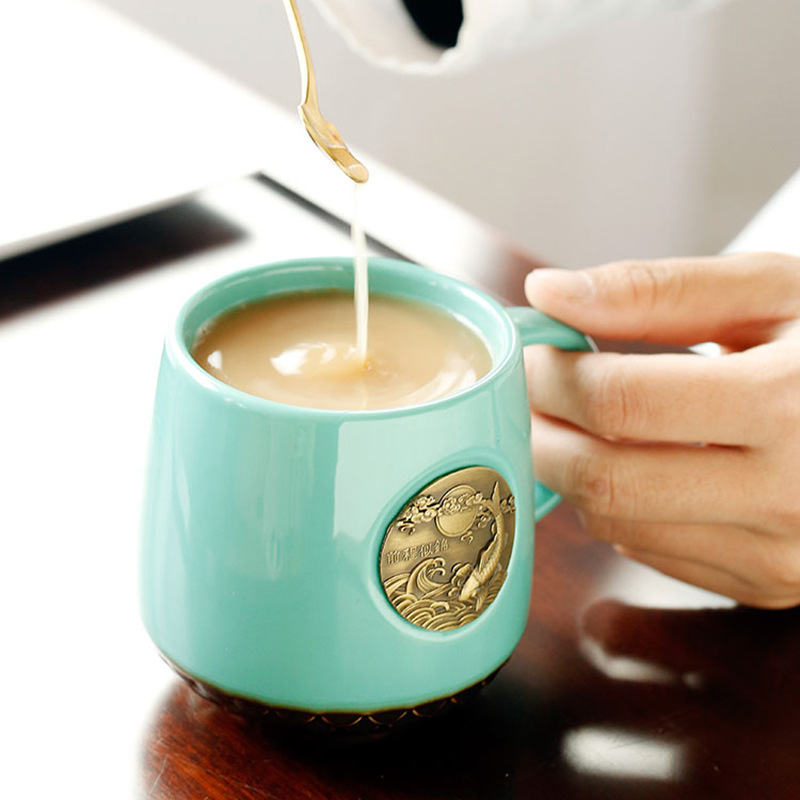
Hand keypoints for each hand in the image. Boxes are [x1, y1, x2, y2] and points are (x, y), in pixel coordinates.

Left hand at [524, 253, 799, 607]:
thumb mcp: (771, 290)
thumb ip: (654, 290)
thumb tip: (547, 293)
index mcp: (791, 402)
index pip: (621, 402)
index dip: (551, 378)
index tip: (529, 354)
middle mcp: (788, 492)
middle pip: (605, 477)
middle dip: (540, 433)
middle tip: (525, 396)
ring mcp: (780, 553)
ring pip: (614, 521)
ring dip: (570, 471)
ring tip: (570, 423)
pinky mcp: (767, 584)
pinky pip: (646, 552)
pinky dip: (613, 506)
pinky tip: (625, 462)